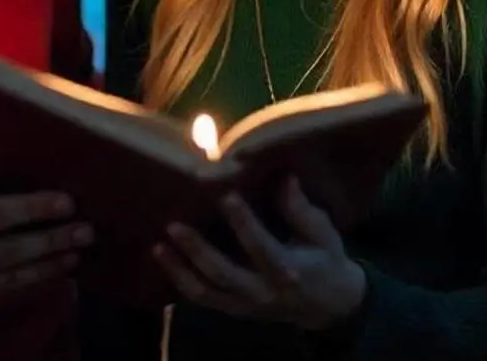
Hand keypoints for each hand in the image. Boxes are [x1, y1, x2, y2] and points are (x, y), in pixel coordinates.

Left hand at [153, 177, 365, 330]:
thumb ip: (302, 209)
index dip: (244, 223)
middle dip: (197, 250)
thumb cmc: (325, 259)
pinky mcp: (235, 309)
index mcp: (288, 271)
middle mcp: (264, 291)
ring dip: (180, 269)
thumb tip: (285, 178)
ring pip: (207, 291)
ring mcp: (246, 304)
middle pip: (224, 273)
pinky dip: (181, 281)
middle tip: (174, 226)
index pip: (262, 247)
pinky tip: (164, 260)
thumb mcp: (323, 234)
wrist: (327, 305)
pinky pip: (203, 298)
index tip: (226, 195)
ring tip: (158, 246)